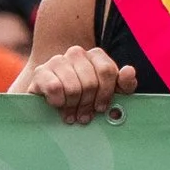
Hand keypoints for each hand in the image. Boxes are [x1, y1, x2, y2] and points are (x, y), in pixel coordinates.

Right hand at [14, 45, 134, 123]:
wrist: (53, 103)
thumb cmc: (86, 98)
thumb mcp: (110, 94)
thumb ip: (124, 84)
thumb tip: (129, 70)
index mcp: (96, 55)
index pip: (107, 71)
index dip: (105, 93)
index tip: (101, 108)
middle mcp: (77, 53)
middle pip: (90, 82)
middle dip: (88, 104)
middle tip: (84, 116)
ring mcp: (57, 60)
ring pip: (73, 87)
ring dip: (73, 106)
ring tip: (71, 115)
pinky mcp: (41, 72)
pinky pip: (55, 88)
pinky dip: (59, 102)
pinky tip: (58, 106)